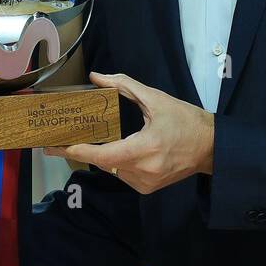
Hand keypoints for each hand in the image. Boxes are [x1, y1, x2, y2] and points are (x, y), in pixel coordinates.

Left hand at [48, 71, 213, 193]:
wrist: (211, 147)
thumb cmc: (186, 121)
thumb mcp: (155, 99)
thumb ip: (124, 86)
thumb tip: (97, 77)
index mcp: (145, 149)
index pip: (102, 155)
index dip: (76, 151)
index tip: (55, 147)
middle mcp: (143, 171)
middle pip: (103, 161)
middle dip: (84, 149)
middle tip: (64, 139)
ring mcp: (145, 183)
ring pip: (111, 169)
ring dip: (104, 154)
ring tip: (98, 138)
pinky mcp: (147, 188)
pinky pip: (122, 174)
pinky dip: (117, 161)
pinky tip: (121, 149)